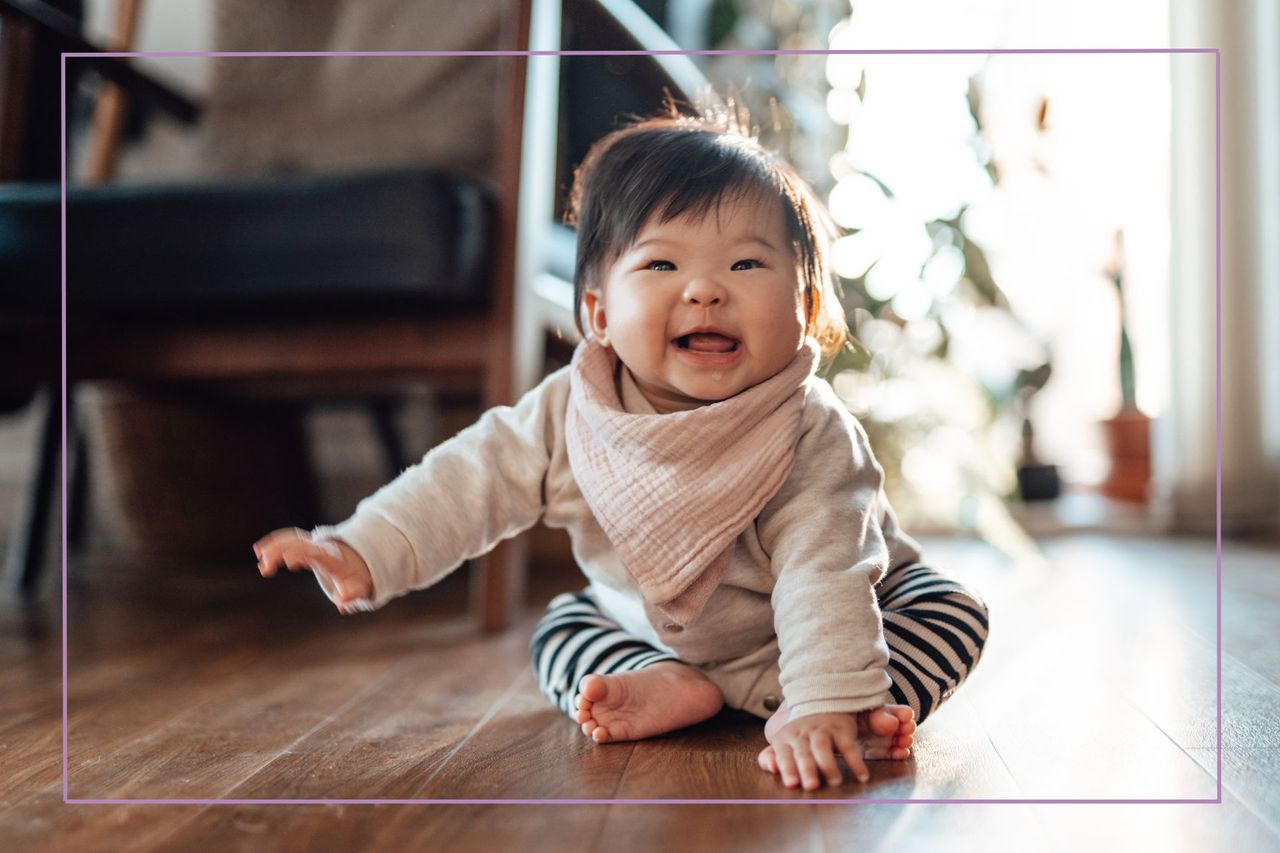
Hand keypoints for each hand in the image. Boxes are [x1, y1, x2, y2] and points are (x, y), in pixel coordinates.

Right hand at [254, 527, 372, 613]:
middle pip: (299, 543)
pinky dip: (274, 542)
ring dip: (274, 547)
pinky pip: (288, 538)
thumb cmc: (354, 577)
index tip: (289, 561)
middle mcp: (320, 547)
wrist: (355, 560)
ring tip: (261, 564)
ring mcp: (311, 543)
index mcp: (332, 558)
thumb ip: (352, 594)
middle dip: (282, 551)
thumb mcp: (358, 587)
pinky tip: (259, 550)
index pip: (316, 553)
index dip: (302, 554)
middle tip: (265, 566)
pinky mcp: (303, 544)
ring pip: (291, 539)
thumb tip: (343, 603)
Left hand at [768, 712, 868, 790]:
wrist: (820, 703)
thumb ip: (770, 758)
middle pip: (803, 752)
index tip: (791, 783)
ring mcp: (822, 731)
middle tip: (811, 786)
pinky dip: (855, 761)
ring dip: (828, 765)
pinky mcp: (841, 730)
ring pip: (822, 747)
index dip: (786, 768)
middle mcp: (802, 734)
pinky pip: (848, 746)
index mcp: (784, 738)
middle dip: (807, 769)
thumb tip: (770, 768)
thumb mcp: (782, 743)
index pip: (783, 754)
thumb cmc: (799, 734)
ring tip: (835, 782)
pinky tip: (861, 776)